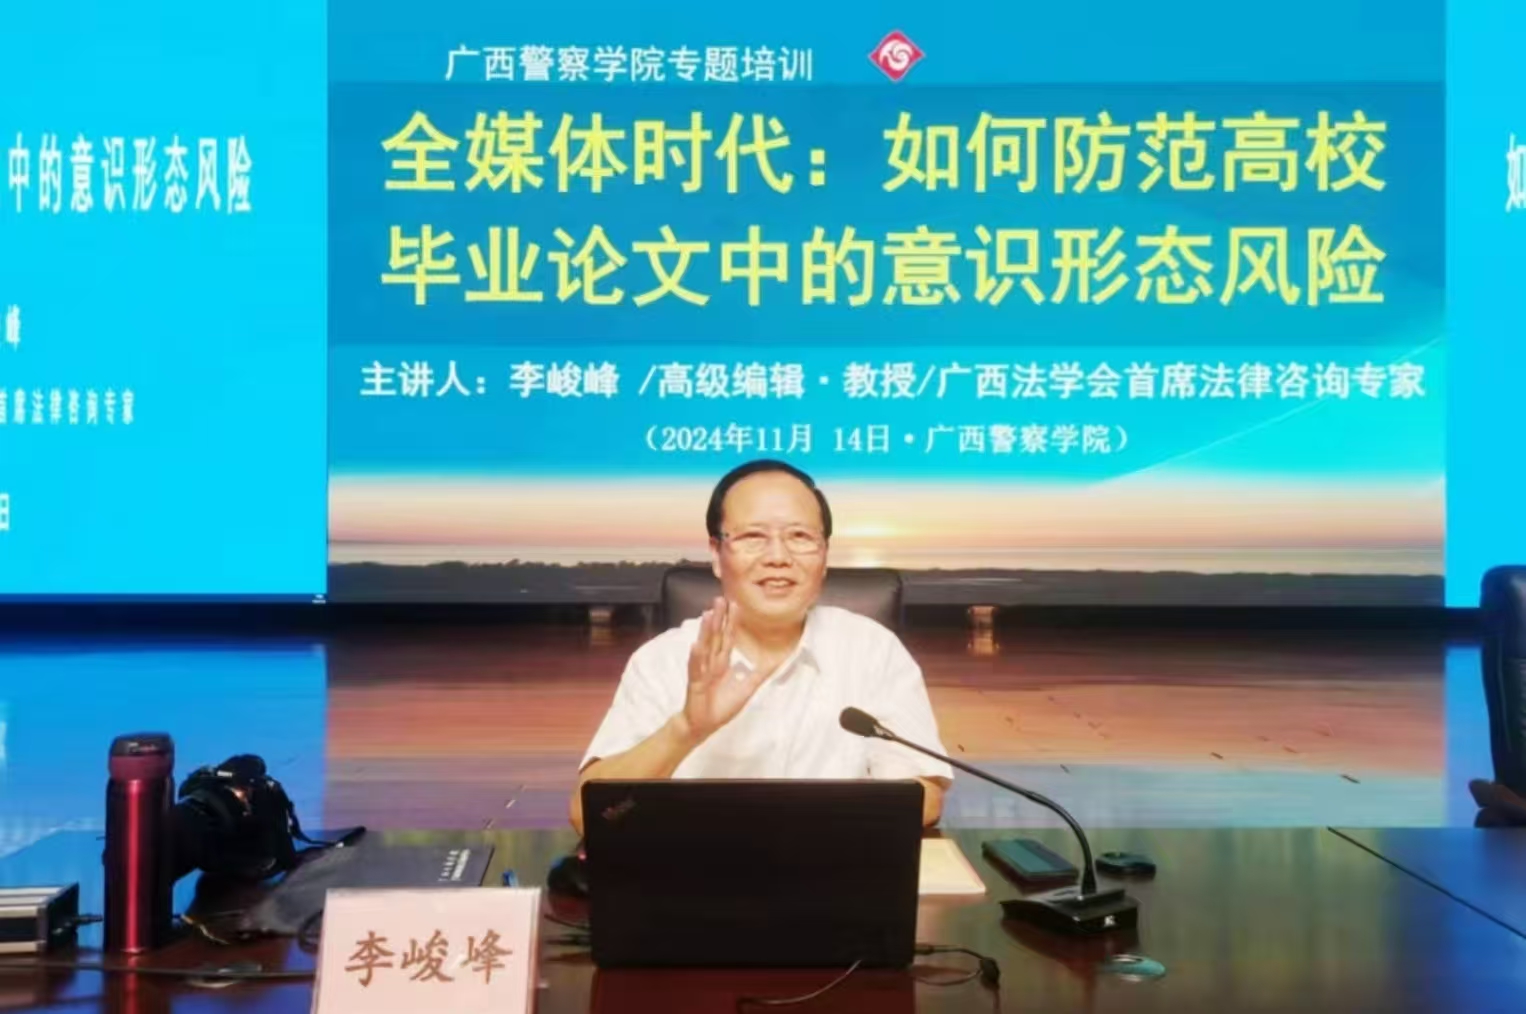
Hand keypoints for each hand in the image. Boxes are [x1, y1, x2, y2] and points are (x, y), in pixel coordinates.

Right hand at [681, 597, 764, 741]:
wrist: (704, 725)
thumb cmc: (721, 706)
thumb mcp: (746, 689)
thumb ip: (757, 675)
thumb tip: (772, 662)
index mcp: (722, 662)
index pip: (728, 638)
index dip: (731, 621)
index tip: (735, 604)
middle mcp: (711, 662)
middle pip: (716, 636)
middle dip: (718, 618)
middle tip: (720, 598)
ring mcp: (702, 671)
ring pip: (705, 647)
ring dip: (706, 631)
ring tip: (708, 614)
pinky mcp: (695, 683)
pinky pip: (696, 668)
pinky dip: (696, 657)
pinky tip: (696, 645)